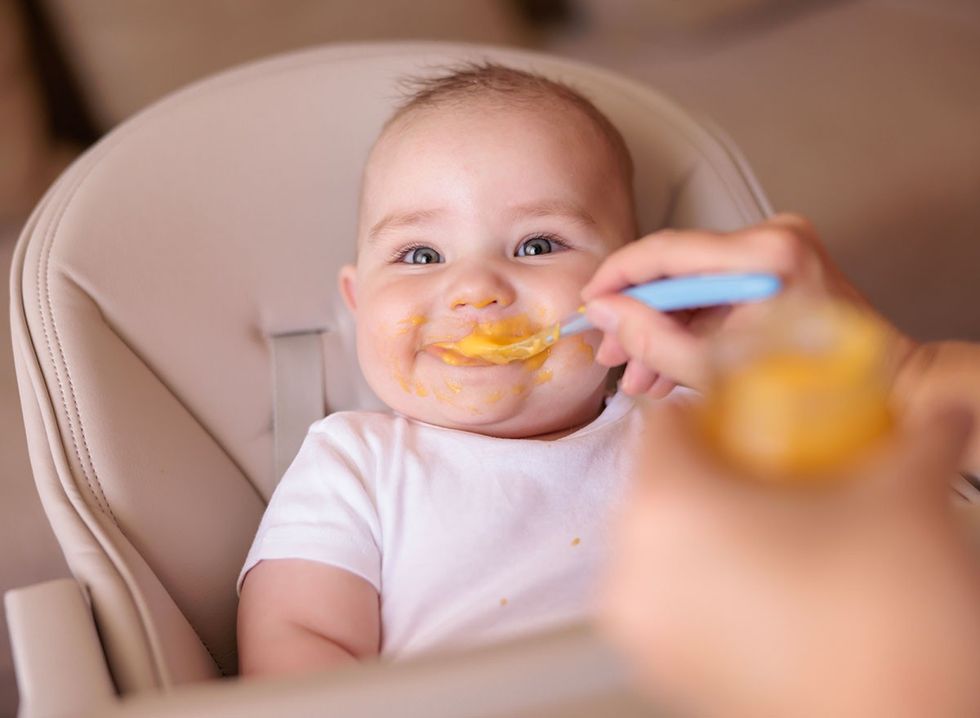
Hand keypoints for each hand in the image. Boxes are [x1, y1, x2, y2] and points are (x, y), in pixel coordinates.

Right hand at [581, 214, 915, 396]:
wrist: (883, 388)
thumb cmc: (813, 390)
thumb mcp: (717, 371)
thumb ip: (653, 340)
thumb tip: (605, 313)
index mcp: (767, 254)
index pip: (668, 250)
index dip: (619, 277)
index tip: (590, 303)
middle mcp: (774, 237)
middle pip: (678, 269)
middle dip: (638, 314)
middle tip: (608, 350)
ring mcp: (777, 250)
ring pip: (693, 286)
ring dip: (661, 328)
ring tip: (634, 375)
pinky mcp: (776, 267)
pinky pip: (716, 294)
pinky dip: (690, 328)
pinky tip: (663, 367)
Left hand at [600, 399, 979, 716]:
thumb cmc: (887, 621)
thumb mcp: (906, 506)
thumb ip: (917, 441)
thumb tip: (941, 412)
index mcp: (666, 507)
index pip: (664, 426)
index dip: (710, 413)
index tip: (748, 417)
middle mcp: (630, 568)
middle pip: (657, 488)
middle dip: (711, 475)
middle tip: (772, 475)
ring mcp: (641, 632)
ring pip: (659, 548)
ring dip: (707, 532)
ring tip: (778, 534)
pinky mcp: (662, 677)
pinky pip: (669, 603)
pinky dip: (704, 584)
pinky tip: (771, 586)